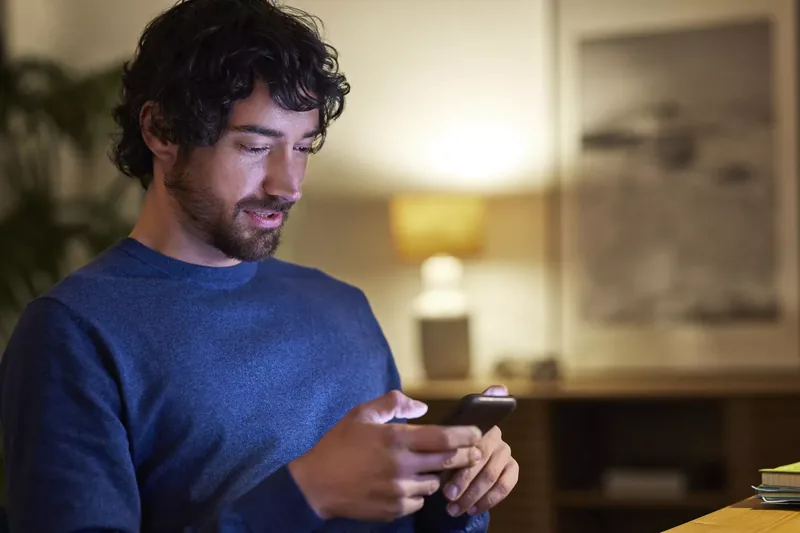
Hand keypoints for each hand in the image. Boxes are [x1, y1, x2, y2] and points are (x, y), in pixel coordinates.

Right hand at [288, 390, 483, 521]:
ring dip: (437, 475)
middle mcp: (402, 465)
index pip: (444, 438)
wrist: (316, 485)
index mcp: (396, 439)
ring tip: (430, 467)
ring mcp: (399, 490)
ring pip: (434, 483)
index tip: (478, 433)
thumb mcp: (362, 414)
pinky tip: (409, 484)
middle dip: (465, 456)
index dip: (466, 436)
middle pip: (448, 462)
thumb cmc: (338, 445)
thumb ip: (393, 403)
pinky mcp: (394, 509)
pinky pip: (419, 501)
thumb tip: (422, 407)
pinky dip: (418, 492)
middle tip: (473, 452)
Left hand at [441, 385, 518, 516]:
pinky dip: (489, 500)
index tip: (446, 469)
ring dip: (473, 494)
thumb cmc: (440, 448)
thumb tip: (423, 416)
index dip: (462, 452)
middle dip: (463, 479)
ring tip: (454, 507)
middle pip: (481, 456)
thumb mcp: (434, 438)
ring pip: (491, 474)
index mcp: (474, 420)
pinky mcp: (512, 467)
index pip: (472, 433)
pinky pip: (505, 485)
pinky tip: (473, 509)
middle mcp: (494, 432)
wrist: (450, 458)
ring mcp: (505, 450)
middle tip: (447, 495)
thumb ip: (432, 432)